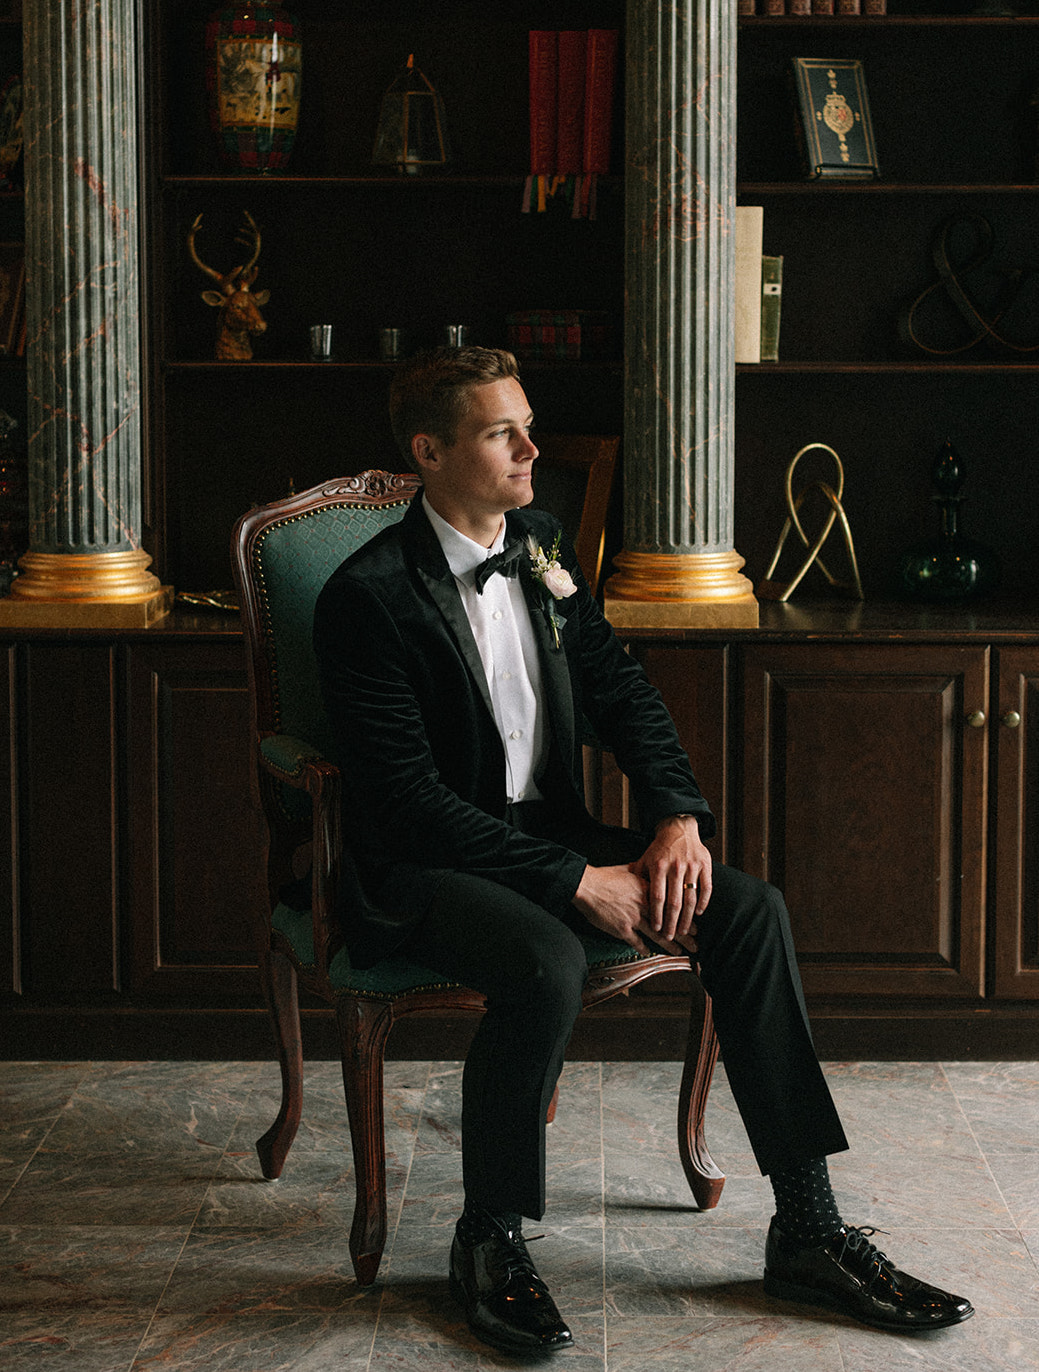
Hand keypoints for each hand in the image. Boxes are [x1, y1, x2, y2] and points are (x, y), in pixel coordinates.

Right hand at [572, 863, 693, 956]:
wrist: (587, 886)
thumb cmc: (604, 877)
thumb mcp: (626, 869)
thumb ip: (639, 872)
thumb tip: (644, 868)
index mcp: (648, 890)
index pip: (671, 906)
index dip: (684, 917)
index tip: (695, 924)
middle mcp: (644, 905)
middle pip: (669, 922)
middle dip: (685, 936)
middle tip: (696, 944)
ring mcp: (634, 918)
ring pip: (657, 934)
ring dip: (669, 945)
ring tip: (679, 952)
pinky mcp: (622, 929)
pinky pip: (636, 942)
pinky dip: (643, 948)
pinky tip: (649, 953)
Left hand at [630, 815, 711, 949]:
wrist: (678, 829)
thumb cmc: (659, 849)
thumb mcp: (645, 860)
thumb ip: (638, 878)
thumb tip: (627, 899)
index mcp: (658, 867)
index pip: (658, 897)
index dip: (657, 915)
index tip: (656, 930)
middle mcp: (675, 867)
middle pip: (675, 901)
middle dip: (672, 922)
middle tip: (670, 937)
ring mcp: (692, 866)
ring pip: (691, 898)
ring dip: (688, 918)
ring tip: (684, 931)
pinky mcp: (705, 865)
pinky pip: (706, 887)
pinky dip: (704, 902)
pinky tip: (699, 913)